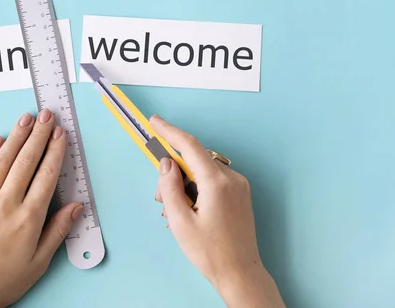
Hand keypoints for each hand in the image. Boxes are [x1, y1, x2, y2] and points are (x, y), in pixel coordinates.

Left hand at [0, 110, 82, 307]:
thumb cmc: (3, 281)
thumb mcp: (39, 262)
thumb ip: (58, 230)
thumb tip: (76, 206)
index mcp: (29, 218)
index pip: (46, 175)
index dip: (54, 150)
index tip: (60, 133)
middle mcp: (6, 203)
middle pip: (26, 161)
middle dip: (38, 135)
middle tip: (46, 115)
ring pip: (3, 161)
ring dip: (16, 137)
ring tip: (25, 119)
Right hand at [151, 115, 284, 307]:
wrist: (240, 273)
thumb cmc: (210, 252)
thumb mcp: (180, 221)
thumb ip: (171, 188)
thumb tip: (166, 164)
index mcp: (216, 182)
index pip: (189, 146)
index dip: (170, 131)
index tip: (154, 122)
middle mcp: (231, 178)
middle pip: (194, 160)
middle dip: (173, 171)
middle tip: (160, 198)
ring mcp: (238, 185)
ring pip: (202, 170)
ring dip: (184, 182)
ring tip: (173, 211)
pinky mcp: (240, 194)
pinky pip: (212, 180)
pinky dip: (196, 187)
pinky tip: (187, 209)